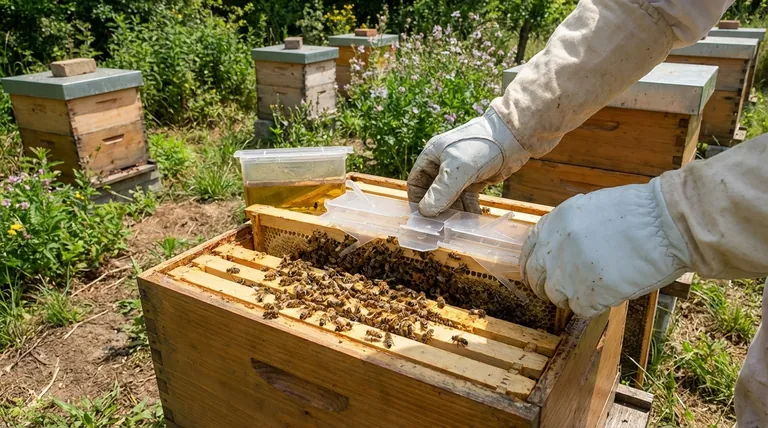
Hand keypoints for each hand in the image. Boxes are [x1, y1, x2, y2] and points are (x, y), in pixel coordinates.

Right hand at [407, 108, 529, 216]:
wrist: (514, 137)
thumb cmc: (482, 145)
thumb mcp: (458, 170)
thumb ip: (441, 192)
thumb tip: (425, 212)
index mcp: (432, 156)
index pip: (416, 182)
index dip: (418, 200)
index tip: (422, 219)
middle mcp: (443, 165)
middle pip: (434, 193)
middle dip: (438, 210)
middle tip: (440, 229)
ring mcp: (460, 173)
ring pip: (451, 198)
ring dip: (454, 213)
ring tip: (456, 228)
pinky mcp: (475, 179)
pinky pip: (467, 199)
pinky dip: (468, 210)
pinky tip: (471, 222)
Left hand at [519, 178, 691, 317]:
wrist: (667, 222)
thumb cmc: (641, 213)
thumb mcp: (591, 210)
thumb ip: (569, 230)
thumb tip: (561, 250)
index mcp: (554, 223)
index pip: (528, 250)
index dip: (533, 264)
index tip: (539, 273)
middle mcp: (553, 248)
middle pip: (535, 277)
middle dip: (547, 286)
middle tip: (565, 290)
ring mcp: (567, 273)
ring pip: (556, 296)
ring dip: (572, 297)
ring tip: (596, 289)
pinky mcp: (587, 294)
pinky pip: (580, 309)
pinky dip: (594, 306)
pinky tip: (610, 294)